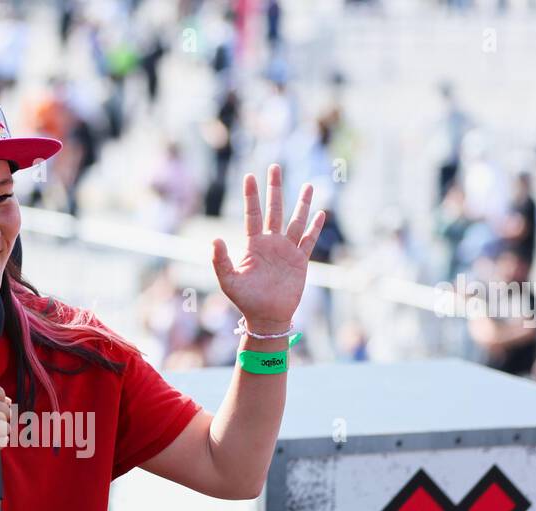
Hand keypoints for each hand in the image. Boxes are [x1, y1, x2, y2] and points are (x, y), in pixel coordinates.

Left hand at [212, 165, 324, 331]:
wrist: (266, 317)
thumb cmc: (245, 300)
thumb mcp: (228, 280)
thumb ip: (220, 260)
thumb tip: (215, 239)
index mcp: (253, 245)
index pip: (252, 214)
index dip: (251, 196)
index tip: (250, 176)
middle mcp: (271, 243)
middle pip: (274, 210)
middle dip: (275, 189)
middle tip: (275, 167)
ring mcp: (287, 250)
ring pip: (295, 221)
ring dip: (302, 203)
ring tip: (308, 185)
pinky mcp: (300, 261)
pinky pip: (308, 240)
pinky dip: (314, 227)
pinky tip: (320, 214)